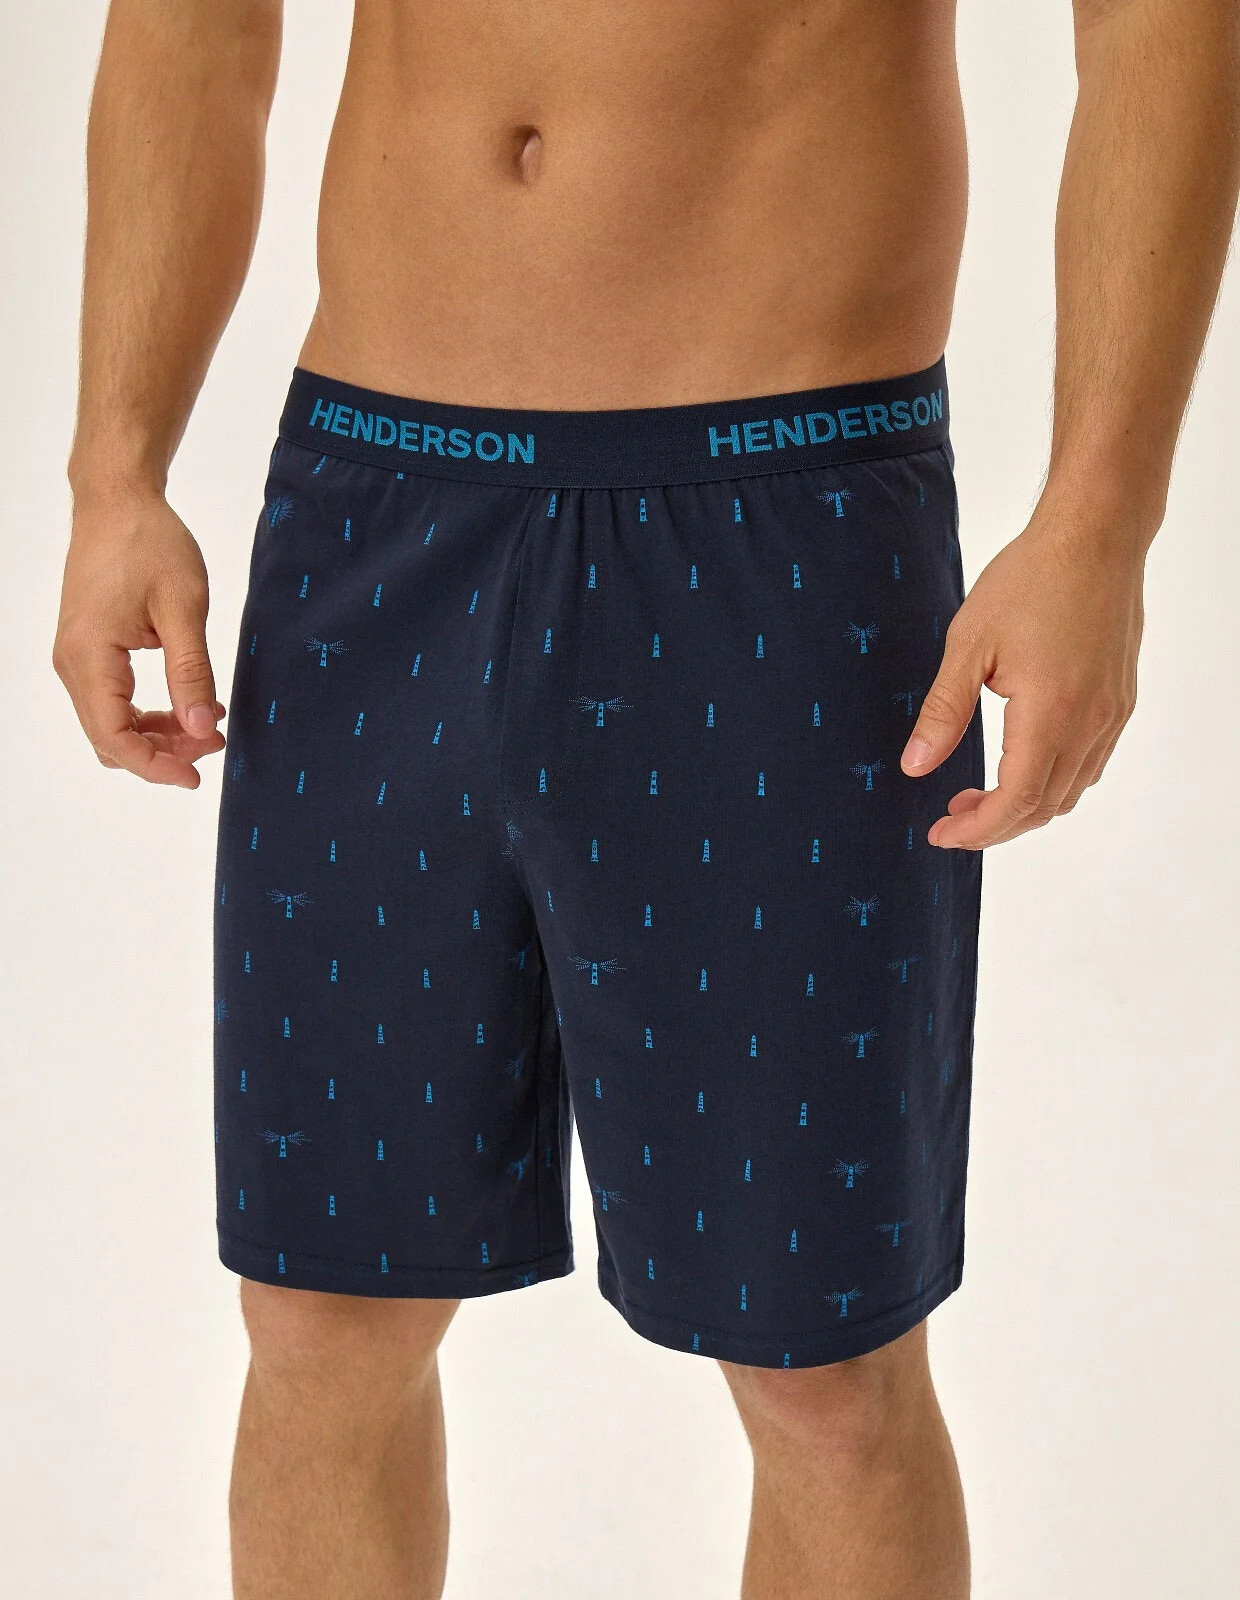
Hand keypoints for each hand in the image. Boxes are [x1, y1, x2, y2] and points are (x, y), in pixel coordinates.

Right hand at [53, 487, 225, 787]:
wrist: (118, 501)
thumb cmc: (149, 543)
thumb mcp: (183, 608)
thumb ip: (192, 672)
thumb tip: (202, 728)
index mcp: (89, 655)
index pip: (113, 736)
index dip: (154, 765)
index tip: (197, 775)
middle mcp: (72, 662)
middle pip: (109, 737)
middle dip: (161, 752)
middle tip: (213, 742)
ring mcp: (75, 657)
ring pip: (109, 722)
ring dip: (156, 734)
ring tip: (206, 725)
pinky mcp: (87, 649)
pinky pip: (110, 701)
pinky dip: (146, 713)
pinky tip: (187, 705)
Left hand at [900, 495, 1145, 848]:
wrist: (1095, 536)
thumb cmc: (1031, 580)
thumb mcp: (970, 644)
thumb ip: (943, 711)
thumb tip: (914, 766)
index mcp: (1051, 712)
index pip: (1018, 799)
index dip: (978, 829)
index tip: (941, 834)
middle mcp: (1091, 722)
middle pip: (1045, 806)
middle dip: (995, 826)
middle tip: (950, 819)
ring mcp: (1112, 714)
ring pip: (1070, 791)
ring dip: (1023, 806)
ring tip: (975, 795)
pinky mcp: (1119, 702)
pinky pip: (1089, 765)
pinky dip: (1052, 782)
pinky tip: (1017, 764)